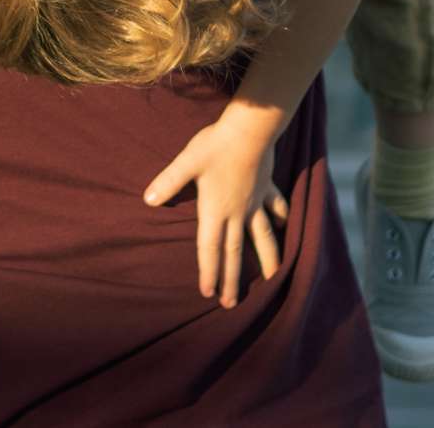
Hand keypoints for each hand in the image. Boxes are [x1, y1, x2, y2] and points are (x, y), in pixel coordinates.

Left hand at [142, 111, 289, 308]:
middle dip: (232, 279)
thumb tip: (148, 200)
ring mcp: (256, 202)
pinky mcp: (267, 188)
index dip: (208, 272)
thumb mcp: (186, 163)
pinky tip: (285, 225)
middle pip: (235, 252)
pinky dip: (281, 218)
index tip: (208, 294)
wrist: (249, 129)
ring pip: (263, 238)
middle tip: (232, 304)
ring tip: (273, 280)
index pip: (210, 248)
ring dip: (266, 260)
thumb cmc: (215, 145)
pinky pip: (276, 208)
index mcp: (215, 210)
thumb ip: (168, 182)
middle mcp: (238, 212)